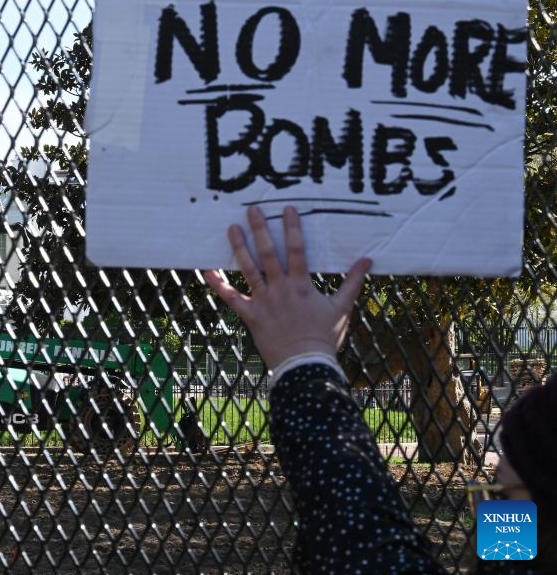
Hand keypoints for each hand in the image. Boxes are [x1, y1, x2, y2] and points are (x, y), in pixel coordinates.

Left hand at [203, 206, 370, 371]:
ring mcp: (264, 301)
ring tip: (232, 228)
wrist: (305, 365)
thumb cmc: (324, 337)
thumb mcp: (342, 308)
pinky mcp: (251, 315)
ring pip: (249, 270)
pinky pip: (232, 298)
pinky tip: (207, 271)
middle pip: (268, 254)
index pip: (296, 250)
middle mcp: (280, 289)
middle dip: (260, 230)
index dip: (292, 228)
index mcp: (301, 285)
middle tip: (252, 209)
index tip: (286, 209)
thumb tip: (368, 260)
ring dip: (239, 248)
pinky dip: (218, 285)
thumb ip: (353, 282)